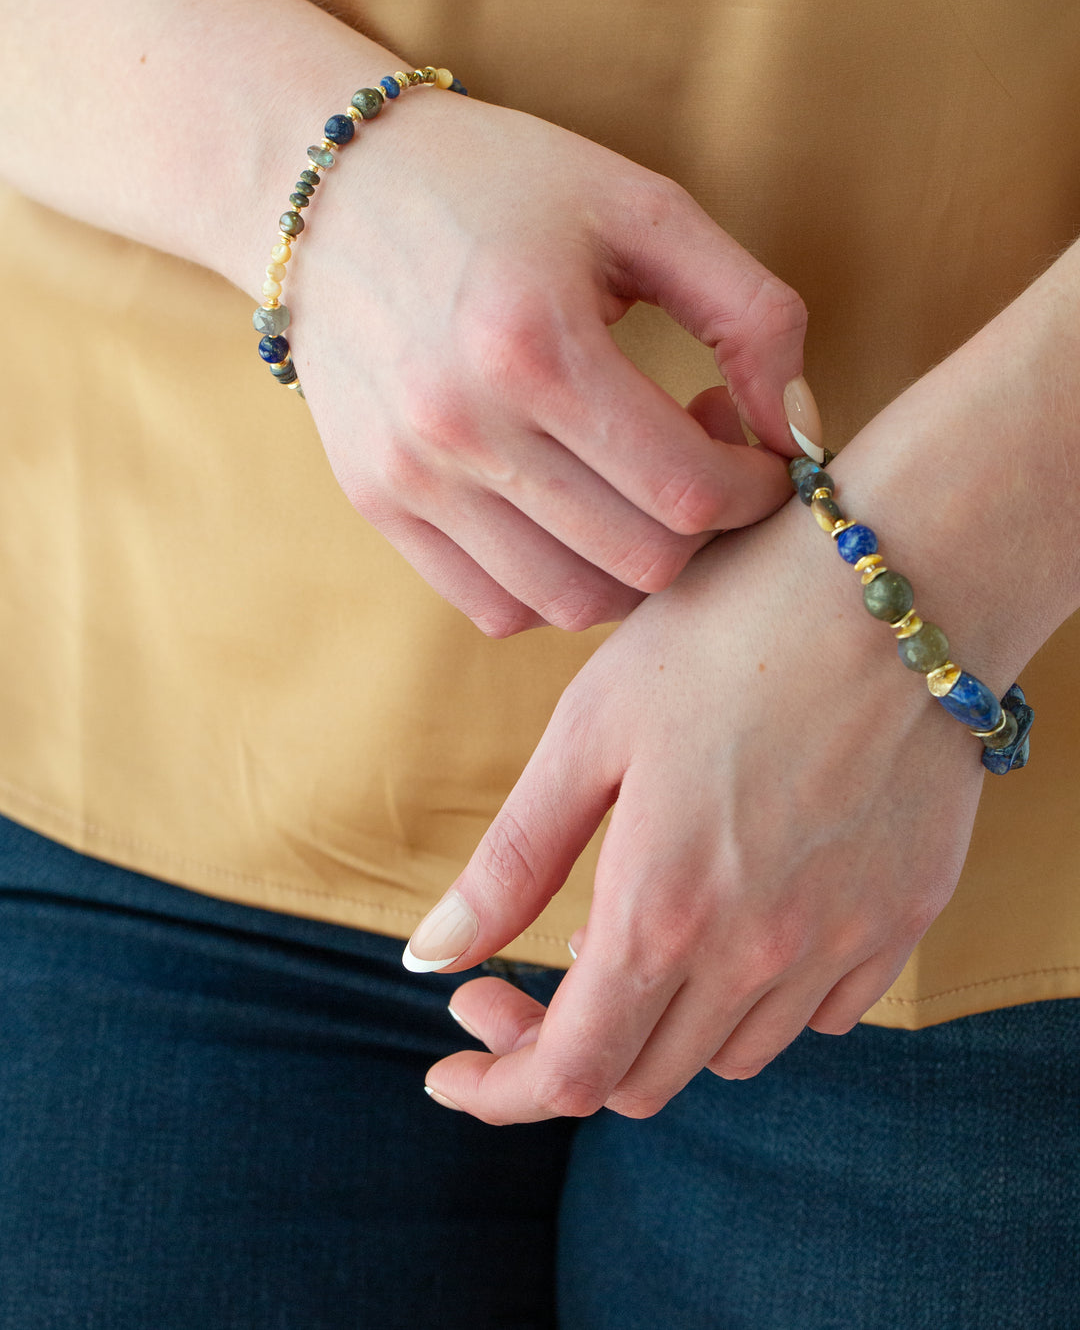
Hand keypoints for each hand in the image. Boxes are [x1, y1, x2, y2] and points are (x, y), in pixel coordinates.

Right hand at [285, 89, 810, 634]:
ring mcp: (410, 474)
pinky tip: (571, 509)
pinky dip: (558, 583)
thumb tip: (801, 431)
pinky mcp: (377, 501)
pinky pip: (496, 606)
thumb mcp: (645, 208)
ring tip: (634, 483)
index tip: (765, 452)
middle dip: (705, 528)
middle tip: (702, 456)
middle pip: (639, 562)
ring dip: (634, 564)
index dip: (757, 490)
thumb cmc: (504, 184)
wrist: (333, 189)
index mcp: (534, 342)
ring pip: (571, 602)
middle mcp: (461, 424)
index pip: (687, 490)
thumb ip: (752, 313)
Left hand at [410, 493, 986, 1120]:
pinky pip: (822, 1014)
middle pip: (645, 1079)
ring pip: (731, 1056)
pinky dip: (759, 999)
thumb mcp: (590, 731)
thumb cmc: (727, 632)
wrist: (896, 580)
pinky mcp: (907, 916)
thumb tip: (428, 961)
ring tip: (635, 930)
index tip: (452, 1054)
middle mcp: (758, 954)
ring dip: (662, 1026)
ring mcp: (843, 943)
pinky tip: (737, 919)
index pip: (568, 1076)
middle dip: (562, 1050)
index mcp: (663, 911)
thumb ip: (512, 863)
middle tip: (520, 975)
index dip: (497, 1085)